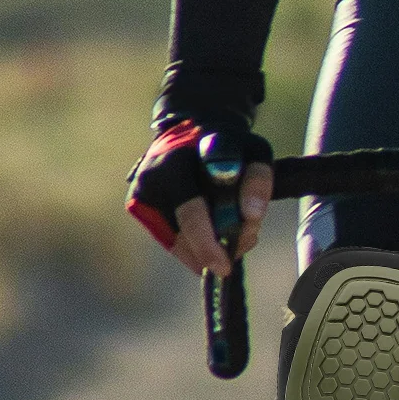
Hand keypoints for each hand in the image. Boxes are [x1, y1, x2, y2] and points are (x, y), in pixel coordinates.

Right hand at [126, 119, 273, 276]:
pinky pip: (173, 242)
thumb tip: (251, 215)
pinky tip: (213, 232)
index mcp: (174, 165)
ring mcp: (140, 197)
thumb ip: (258, 179)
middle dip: (212, 252)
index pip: (191, 214)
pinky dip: (196, 246)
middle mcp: (150, 181)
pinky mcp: (140, 210)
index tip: (224, 268)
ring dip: (208, 249)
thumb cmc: (228, 145)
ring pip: (178, 244)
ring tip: (230, 233)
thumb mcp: (252, 151)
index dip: (207, 245)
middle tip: (231, 258)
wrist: (191, 131)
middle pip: (182, 237)